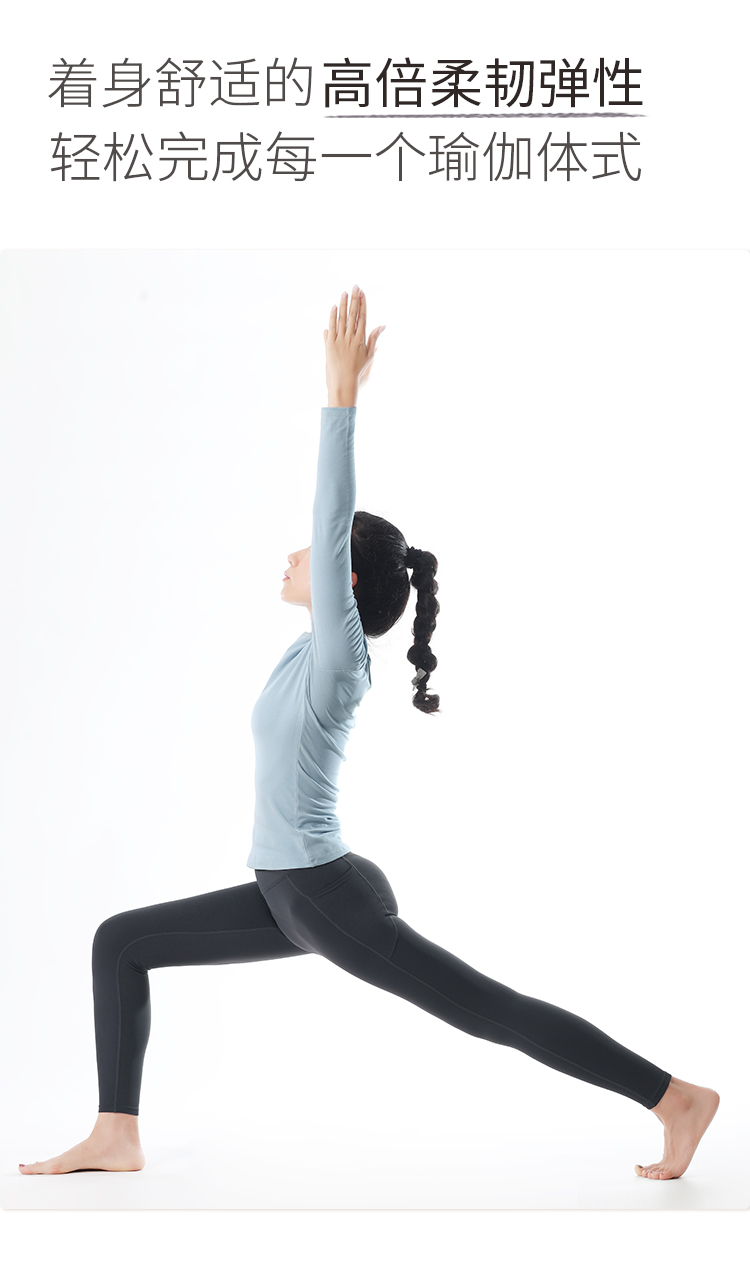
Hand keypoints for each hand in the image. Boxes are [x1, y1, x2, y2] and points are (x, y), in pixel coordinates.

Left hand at [323, 285, 384, 406]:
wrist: (344, 384)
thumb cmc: (359, 372)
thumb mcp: (370, 356)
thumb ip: (374, 339)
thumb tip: (382, 325)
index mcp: (361, 340)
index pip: (362, 317)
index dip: (363, 304)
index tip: (363, 293)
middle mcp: (351, 338)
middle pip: (353, 315)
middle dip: (354, 299)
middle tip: (355, 286)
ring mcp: (340, 341)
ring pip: (341, 318)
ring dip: (343, 304)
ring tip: (344, 292)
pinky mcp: (330, 345)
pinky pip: (331, 327)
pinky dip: (332, 317)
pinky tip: (334, 307)